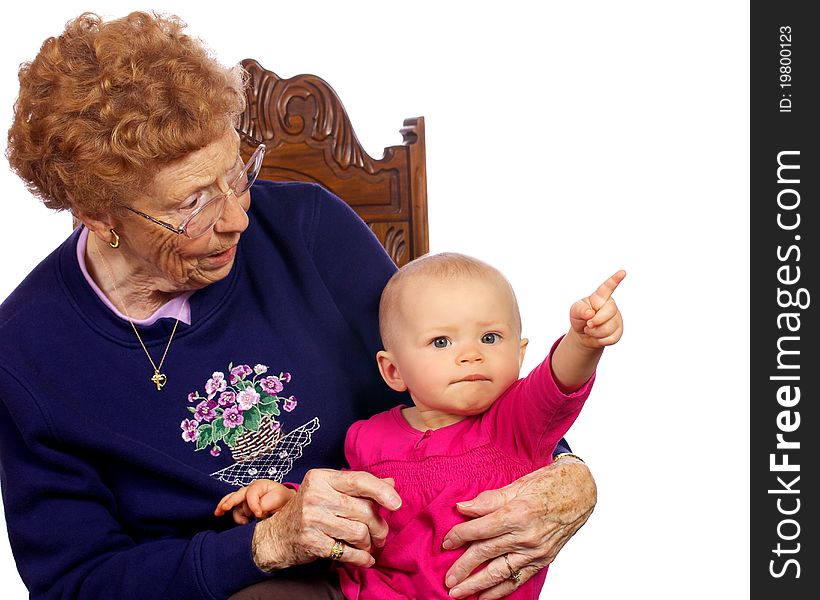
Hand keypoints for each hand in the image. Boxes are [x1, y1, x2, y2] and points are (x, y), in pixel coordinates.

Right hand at [214, 479, 295, 524]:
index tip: (259, 514)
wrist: (286, 505)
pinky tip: (243, 522)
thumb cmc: (284, 499)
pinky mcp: (245, 509)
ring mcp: (246, 499)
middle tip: (224, 508)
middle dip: (229, 501)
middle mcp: (251, 490)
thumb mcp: (279, 498)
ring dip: (228, 508)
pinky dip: (236, 517)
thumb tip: (256, 513)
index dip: (254, 505)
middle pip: (237, 494)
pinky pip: (236, 512)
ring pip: (233, 503)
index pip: (251, 494)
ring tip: (222, 514)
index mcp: (260, 485)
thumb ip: (266, 504)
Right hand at [250, 469, 400, 570]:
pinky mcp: (311, 541)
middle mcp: (316, 495)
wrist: (276, 535)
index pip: (359, 480)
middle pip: (363, 510)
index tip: (397, 504)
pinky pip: (346, 552)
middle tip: (381, 534)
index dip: (382, 491)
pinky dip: (361, 558)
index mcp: (323, 477)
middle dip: (379, 526)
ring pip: (359, 532)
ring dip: (369, 543)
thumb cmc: (309, 509)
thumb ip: (360, 486)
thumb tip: (391, 482)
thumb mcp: (330, 491)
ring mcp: (311, 519)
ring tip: (369, 545)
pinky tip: (365, 559)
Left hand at [442, 458, 595, 598]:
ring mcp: (535, 551)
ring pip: (500, 572)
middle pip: (487, 553)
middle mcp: (526, 535)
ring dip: (477, 584)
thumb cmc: (548, 485)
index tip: (446, 542)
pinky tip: (484, 597)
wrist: (580, 493)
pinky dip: (500, 591)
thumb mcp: (517, 485)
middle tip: (448, 578)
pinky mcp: (542, 560)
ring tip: (458, 592)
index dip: (460, 536)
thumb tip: (462, 508)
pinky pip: (518, 579)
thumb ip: (488, 500)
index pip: (480, 529)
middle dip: (463, 567)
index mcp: (517, 513)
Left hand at [569, 269, 625, 348]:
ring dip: (595, 332)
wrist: (583, 334)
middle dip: (596, 320)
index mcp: (600, 297)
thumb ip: (580, 310)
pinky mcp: (618, 331)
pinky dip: (600, 340)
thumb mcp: (575, 311)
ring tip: (591, 329)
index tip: (622, 272)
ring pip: (609, 327)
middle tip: (588, 324)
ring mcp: (616, 318)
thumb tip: (591, 313)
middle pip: (610, 311)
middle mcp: (610, 306)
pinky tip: (598, 336)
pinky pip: (611, 338)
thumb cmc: (580, 318)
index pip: (607, 287)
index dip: (615, 279)